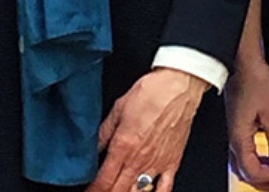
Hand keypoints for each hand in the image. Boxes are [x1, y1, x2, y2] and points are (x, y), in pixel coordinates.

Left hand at [88, 67, 208, 191]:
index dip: (94, 190)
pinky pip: (165, 189)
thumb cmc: (152, 92)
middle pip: (118, 190)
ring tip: (119, 191)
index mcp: (123, 145)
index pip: (104, 180)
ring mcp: (157, 163)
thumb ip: (104, 132)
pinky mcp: (172, 162)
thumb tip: (93, 147)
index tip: (89, 191)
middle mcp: (139, 159)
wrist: (179, 86)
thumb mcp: (118, 108)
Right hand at [226, 56, 268, 189]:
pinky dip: (256, 159)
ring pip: (243, 164)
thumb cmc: (253, 80)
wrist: (242, 61)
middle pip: (246, 173)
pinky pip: (243, 152)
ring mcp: (233, 132)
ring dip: (260, 171)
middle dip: (265, 181)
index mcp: (240, 138)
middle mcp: (233, 139)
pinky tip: (268, 156)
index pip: (253, 172)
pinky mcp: (236, 125)